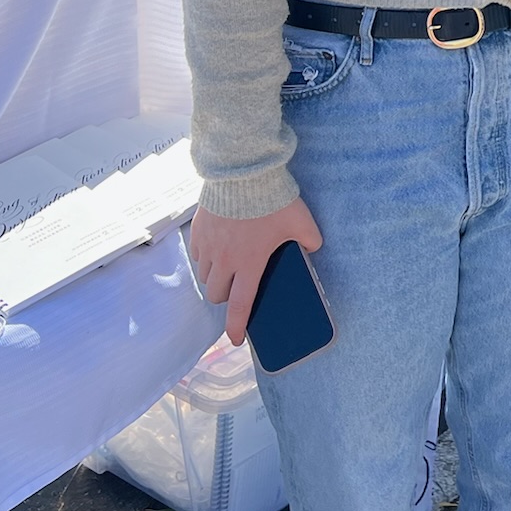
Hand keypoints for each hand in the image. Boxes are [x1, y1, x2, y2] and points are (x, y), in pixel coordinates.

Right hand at [188, 198, 323, 345]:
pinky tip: (217, 246)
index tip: (235, 339)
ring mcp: (208, 245)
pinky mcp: (198, 229)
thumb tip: (313, 248)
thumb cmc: (273, 199)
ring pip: (205, 274)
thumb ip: (311, 240)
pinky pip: (197, 253)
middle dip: (226, 297)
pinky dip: (206, 256)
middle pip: (217, 293)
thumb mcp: (302, 221)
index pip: (240, 305)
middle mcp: (224, 259)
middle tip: (236, 289)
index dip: (236, 326)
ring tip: (228, 267)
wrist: (243, 171)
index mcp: (249, 263)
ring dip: (215, 277)